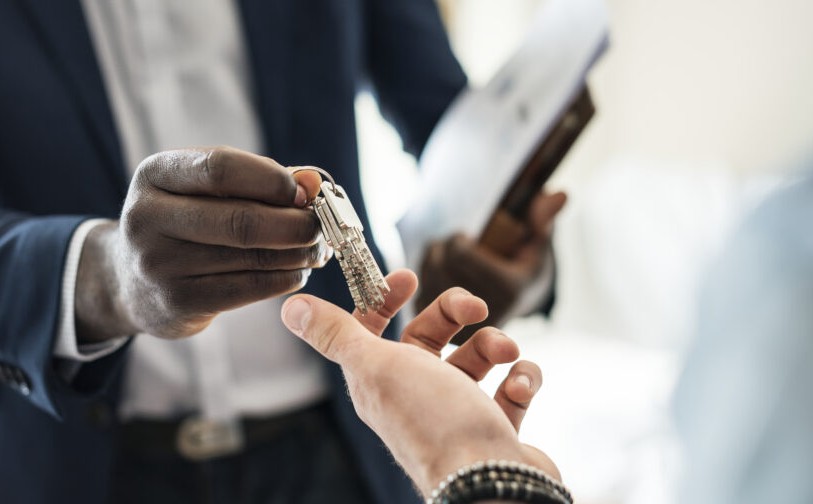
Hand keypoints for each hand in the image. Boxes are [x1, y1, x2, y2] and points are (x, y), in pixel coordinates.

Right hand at [75, 146, 329, 342]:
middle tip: (321, 227)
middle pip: (241, 219)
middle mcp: (147, 217)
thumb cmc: (184, 223)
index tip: (305, 192)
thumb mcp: (204, 190)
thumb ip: (258, 180)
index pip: (221, 167)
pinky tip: (297, 272)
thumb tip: (312, 182)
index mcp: (154, 174)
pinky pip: (248, 288)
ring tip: (316, 249)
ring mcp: (159, 264)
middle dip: (294, 224)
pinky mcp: (177, 302)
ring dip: (297, 253)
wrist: (129, 281)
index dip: (273, 180)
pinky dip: (284, 279)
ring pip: (250, 257)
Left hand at [281, 269, 558, 495]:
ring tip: (506, 353)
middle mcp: (415, 395)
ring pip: (475, 359)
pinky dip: (521, 379)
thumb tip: (290, 307)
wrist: (491, 483)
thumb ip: (336, 334)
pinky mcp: (494, 428)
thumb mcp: (375, 367)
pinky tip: (520, 385)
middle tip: (476, 308)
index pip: (372, 330)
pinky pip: (510, 388)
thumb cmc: (433, 422)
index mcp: (379, 380)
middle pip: (429, 337)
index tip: (409, 278)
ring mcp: (456, 413)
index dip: (385, 300)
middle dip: (454, 313)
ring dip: (494, 344)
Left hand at [418, 191, 566, 342]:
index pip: (460, 254)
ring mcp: (461, 327)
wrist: (513, 307)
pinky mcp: (442, 334)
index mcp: (508, 290)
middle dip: (444, 247)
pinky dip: (424, 280)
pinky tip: (439, 276)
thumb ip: (543, 219)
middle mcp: (484, 313)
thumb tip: (560, 194)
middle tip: (456, 246)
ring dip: (432, 260)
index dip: (457, 239)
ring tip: (448, 259)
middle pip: (440, 263)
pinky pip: (418, 294)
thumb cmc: (525, 267)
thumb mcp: (537, 244)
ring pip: (426, 277)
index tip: (466, 237)